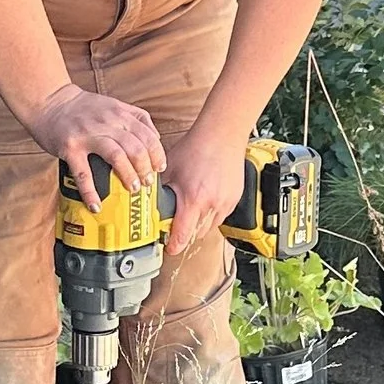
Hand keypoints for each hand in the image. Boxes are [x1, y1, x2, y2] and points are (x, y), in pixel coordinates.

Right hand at [30, 84, 165, 200]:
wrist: (49, 101)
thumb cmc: (83, 107)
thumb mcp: (114, 104)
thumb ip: (136, 117)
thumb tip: (156, 138)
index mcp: (120, 113)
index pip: (148, 135)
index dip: (157, 154)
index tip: (159, 168)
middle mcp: (107, 122)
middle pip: (136, 147)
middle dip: (145, 169)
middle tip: (147, 183)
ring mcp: (88, 135)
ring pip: (117, 156)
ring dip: (128, 176)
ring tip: (132, 189)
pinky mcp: (70, 147)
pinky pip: (83, 173)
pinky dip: (90, 192)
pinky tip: (96, 205)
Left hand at [161, 115, 249, 251]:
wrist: (221, 135)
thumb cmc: (196, 148)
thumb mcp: (170, 170)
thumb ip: (160, 192)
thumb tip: (149, 205)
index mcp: (194, 199)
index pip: (182, 236)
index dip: (174, 245)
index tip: (169, 248)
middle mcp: (212, 204)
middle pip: (196, 234)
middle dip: (185, 233)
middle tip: (176, 225)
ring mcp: (226, 203)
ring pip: (209, 227)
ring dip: (198, 224)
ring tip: (191, 210)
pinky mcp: (234, 199)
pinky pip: (220, 216)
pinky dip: (211, 214)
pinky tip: (204, 200)